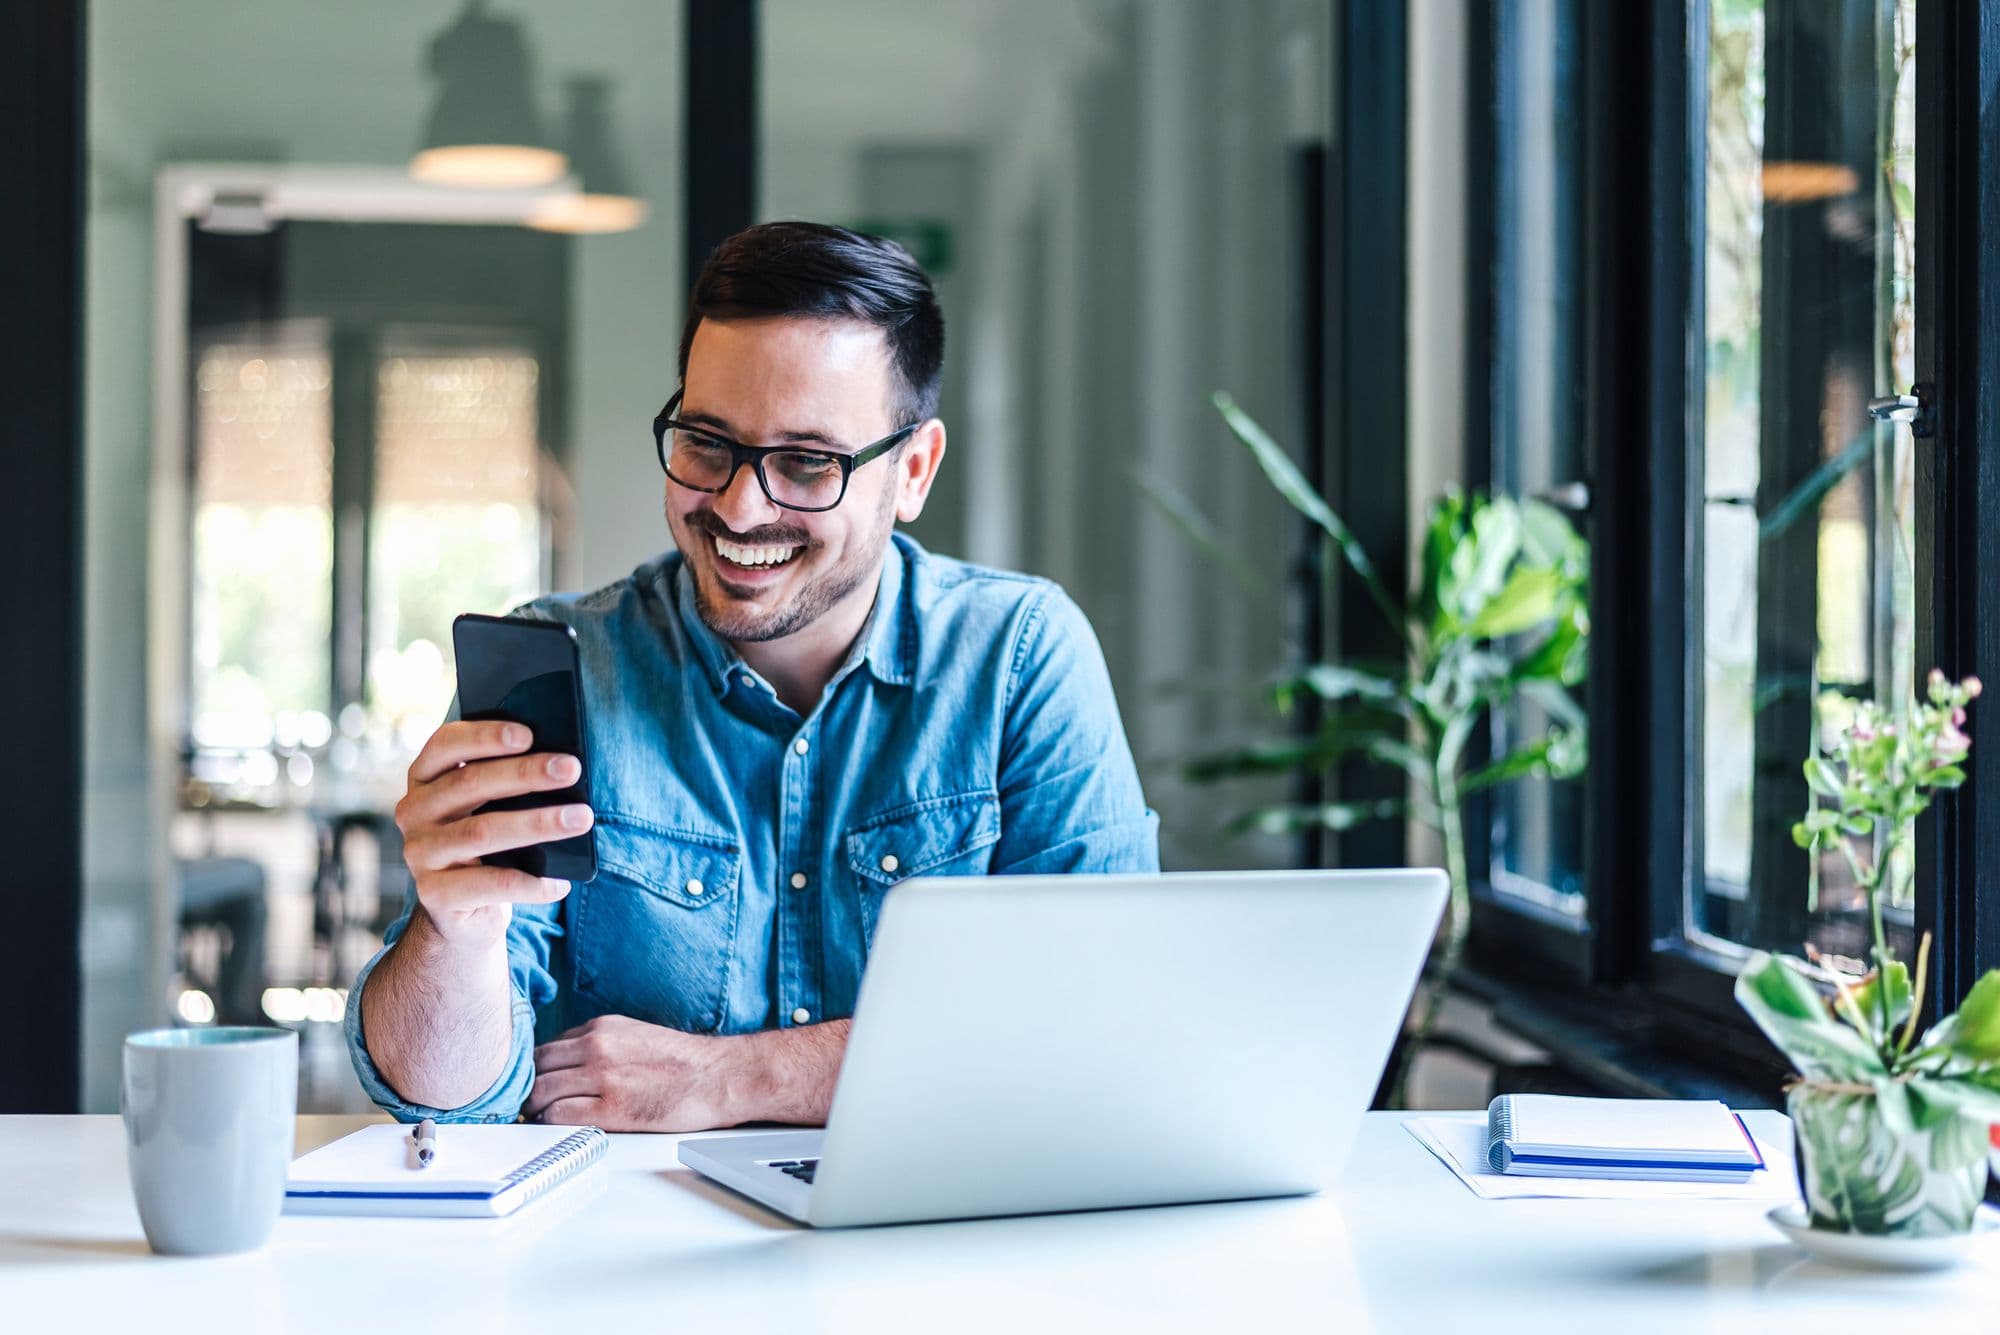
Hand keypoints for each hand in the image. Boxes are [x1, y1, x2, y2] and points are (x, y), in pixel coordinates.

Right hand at [395, 720, 594, 952]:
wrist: (463, 911)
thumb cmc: (487, 845)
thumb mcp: (489, 808)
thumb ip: (507, 786)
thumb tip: (560, 766)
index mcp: (425, 779)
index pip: (446, 745)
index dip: (485, 736)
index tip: (528, 734)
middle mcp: (414, 812)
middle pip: (469, 783)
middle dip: (525, 773)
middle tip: (571, 769)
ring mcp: (420, 854)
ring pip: (482, 832)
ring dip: (538, 823)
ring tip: (581, 818)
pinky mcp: (435, 895)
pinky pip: (490, 885)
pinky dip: (531, 883)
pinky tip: (560, 882)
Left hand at [527, 1015, 741, 1131]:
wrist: (717, 1076)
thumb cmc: (683, 1061)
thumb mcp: (634, 1034)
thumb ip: (599, 1043)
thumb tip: (568, 1061)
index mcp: (602, 1028)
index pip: (546, 1047)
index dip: (536, 1069)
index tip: (536, 1082)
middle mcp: (597, 1047)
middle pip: (536, 1068)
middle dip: (529, 1087)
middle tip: (530, 1104)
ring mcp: (602, 1077)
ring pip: (540, 1092)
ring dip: (535, 1108)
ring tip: (541, 1118)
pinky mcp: (611, 1108)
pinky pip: (559, 1116)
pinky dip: (550, 1123)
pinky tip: (559, 1126)